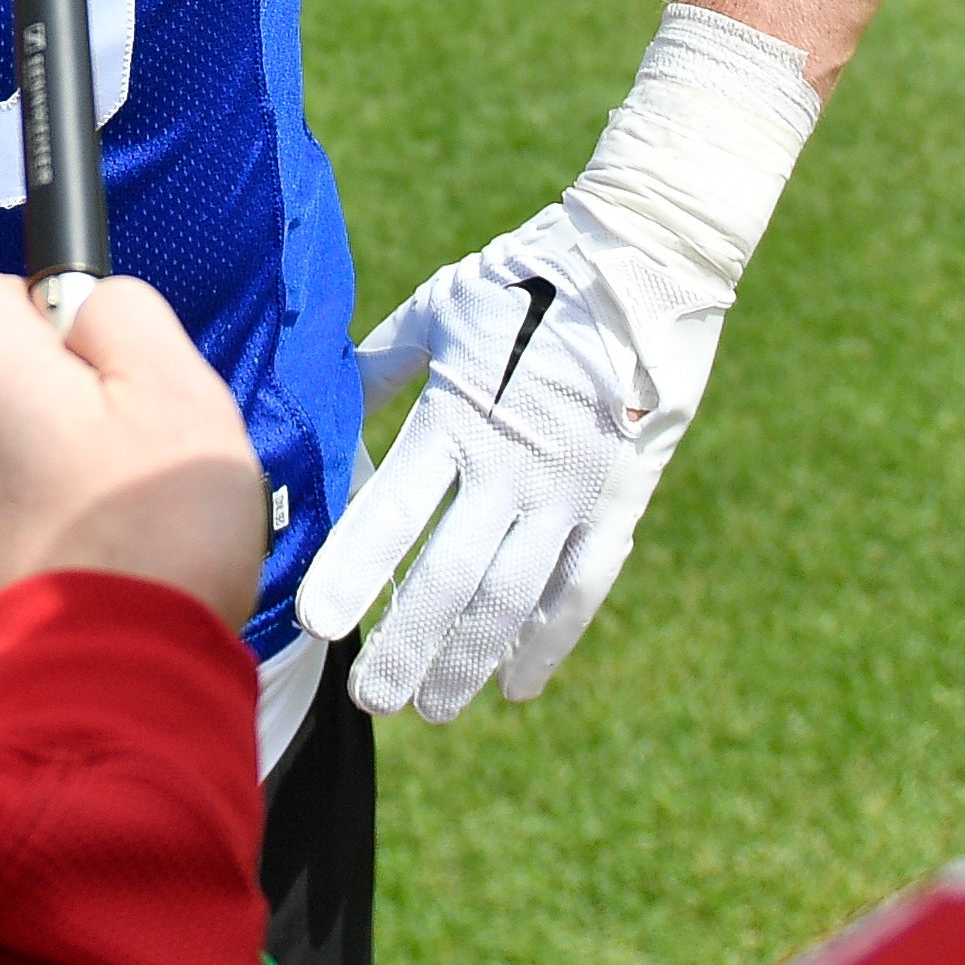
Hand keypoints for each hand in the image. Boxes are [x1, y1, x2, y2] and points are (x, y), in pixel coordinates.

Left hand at [0, 272, 264, 650]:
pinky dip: (40, 539)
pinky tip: (97, 576)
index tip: (103, 361)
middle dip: (55, 400)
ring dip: (49, 475)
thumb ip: (126, 317)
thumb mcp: (178, 390)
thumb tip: (90, 307)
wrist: (104, 697)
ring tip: (124, 525)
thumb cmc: (149, 536)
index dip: (44, 310)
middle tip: (132, 448)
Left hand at [299, 4, 808, 721]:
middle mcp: (512, 464)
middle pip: (449, 577)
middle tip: (367, 701)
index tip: (316, 625)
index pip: (394, 511)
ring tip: (432, 709)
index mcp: (459, 415)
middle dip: (404, 644)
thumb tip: (331, 396)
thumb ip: (387, 365)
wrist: (648, 255)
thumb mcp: (445, 308)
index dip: (354, 572)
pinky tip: (519, 686)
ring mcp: (572, 487)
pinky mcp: (622, 496)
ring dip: (469, 658)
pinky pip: (584, 585)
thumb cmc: (530, 271)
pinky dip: (551, 639)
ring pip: (513, 597)